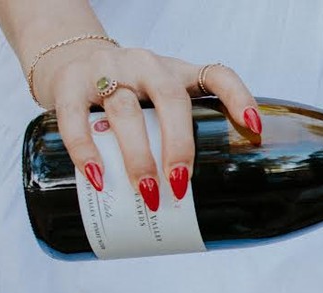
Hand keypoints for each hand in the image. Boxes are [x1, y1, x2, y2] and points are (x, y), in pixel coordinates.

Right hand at [33, 43, 256, 208]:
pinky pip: (76, 118)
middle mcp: (146, 66)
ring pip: (125, 111)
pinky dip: (85, 150)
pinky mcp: (70, 83)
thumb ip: (183, 136)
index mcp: (178, 72)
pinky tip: (97, 177)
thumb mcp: (161, 102)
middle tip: (179, 185)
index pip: (218, 75)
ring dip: (138, 156)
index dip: (240, 98)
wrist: (68, 60)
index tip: (254, 128)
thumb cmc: (129, 94)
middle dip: (178, 145)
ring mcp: (107, 70)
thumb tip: (210, 202)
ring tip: (147, 193)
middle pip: (170, 100)